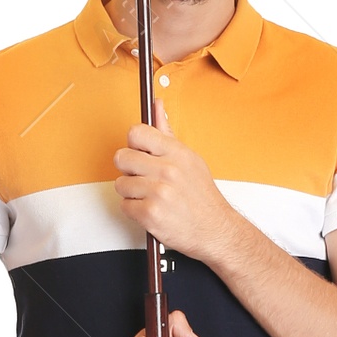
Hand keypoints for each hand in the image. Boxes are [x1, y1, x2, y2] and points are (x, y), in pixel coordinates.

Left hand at [113, 102, 236, 262]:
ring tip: (150, 197)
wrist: (215, 230)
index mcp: (176, 153)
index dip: (133, 144)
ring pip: (121, 184)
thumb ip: (167, 133)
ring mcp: (158, 193)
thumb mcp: (190, 160)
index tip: (139, 153)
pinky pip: (125, 206)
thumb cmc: (201, 197)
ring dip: (131, 193)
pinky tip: (151, 210)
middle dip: (128, 170)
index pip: (136, 133)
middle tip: (143, 178)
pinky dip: (135, 211)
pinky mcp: (150, 214)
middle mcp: (168, 170)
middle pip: (121, 157)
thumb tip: (157, 106)